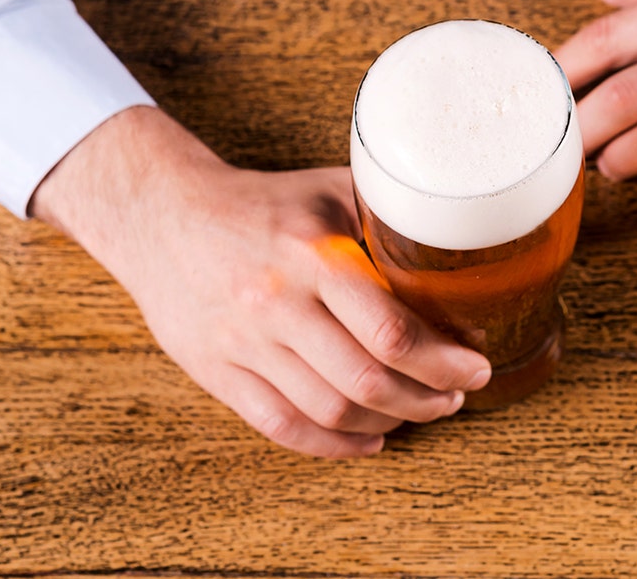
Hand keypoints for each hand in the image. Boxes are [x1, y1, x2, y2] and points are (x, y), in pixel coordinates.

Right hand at [31, 107, 490, 457]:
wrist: (162, 217)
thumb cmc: (259, 204)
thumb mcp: (327, 190)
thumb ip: (384, 217)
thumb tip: (456, 242)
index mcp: (312, 256)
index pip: (390, 331)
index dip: (443, 362)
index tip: (474, 367)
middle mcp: (277, 305)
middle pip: (367, 381)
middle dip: (426, 399)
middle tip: (455, 396)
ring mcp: (245, 345)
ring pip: (330, 411)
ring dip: (388, 422)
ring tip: (418, 412)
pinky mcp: (218, 373)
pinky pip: (282, 426)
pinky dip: (334, 445)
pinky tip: (368, 439)